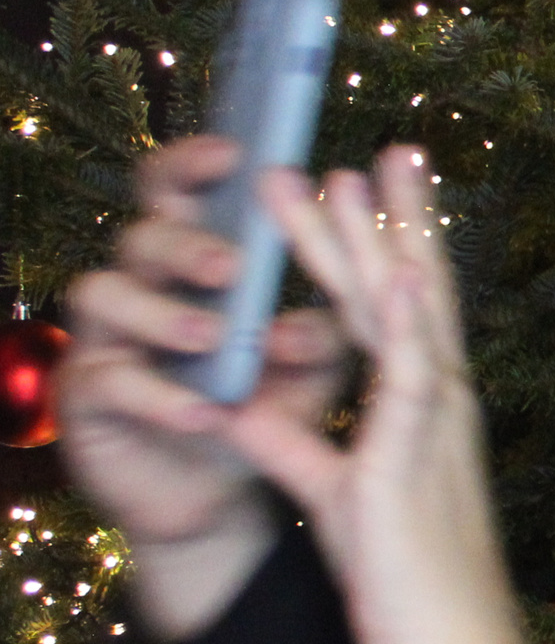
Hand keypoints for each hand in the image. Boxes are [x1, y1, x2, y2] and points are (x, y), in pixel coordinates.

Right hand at [60, 136, 354, 636]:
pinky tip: (203, 411)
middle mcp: (144, 285)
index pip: (193, 196)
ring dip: (165, 312)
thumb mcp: (311, 368)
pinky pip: (110, 383)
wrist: (210, 494)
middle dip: (186, 237)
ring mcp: (104, 337)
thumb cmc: (262, 408)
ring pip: (106, 293)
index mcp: (201, 264)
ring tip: (216, 332)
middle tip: (232, 257)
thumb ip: (335, 325)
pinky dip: (158, 395)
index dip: (204, 165)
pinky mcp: (86, 397)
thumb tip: (380, 288)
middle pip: (144, 232)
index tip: (244, 149)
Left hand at [216, 147, 529, 643]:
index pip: (389, 314)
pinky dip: (404, 323)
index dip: (371, 249)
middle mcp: (439, 406)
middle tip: (384, 147)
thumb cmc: (404, 587)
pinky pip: (413, 379)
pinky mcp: (416, 460)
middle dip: (391, 220)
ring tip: (370, 173)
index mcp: (420, 413)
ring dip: (389, 242)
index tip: (357, 188)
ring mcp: (435, 427)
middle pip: (410, 294)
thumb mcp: (332, 500)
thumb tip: (238, 408)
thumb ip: (291, 447)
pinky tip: (395, 272)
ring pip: (408, 316)